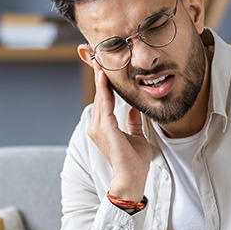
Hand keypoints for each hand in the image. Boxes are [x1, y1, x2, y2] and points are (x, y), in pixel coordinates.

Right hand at [88, 69, 150, 201]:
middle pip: (99, 94)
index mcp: (104, 126)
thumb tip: (134, 108)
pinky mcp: (104, 128)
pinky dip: (104, 88)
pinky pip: (104, 103)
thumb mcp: (136, 136)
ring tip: (99, 57)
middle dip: (98, 73)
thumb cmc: (134, 161)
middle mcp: (97, 125)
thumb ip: (132, 121)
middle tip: (95, 52)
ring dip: (100, 76)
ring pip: (100, 95)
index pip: (104, 99)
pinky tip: (104, 75)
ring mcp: (98, 127)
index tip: (103, 65)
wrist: (132, 177)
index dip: (103, 81)